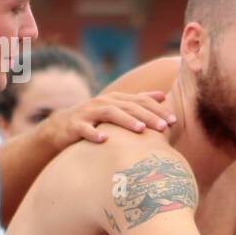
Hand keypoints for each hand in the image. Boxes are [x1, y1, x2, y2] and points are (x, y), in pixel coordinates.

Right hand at [43, 91, 175, 148]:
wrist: (61, 127)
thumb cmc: (96, 119)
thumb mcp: (117, 108)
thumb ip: (138, 101)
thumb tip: (162, 95)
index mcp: (117, 99)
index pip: (141, 101)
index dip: (158, 110)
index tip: (174, 121)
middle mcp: (104, 103)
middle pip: (129, 107)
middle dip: (148, 116)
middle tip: (164, 127)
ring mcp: (89, 113)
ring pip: (110, 114)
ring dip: (126, 121)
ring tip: (140, 129)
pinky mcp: (75, 125)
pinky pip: (85, 129)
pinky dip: (95, 133)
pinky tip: (104, 139)